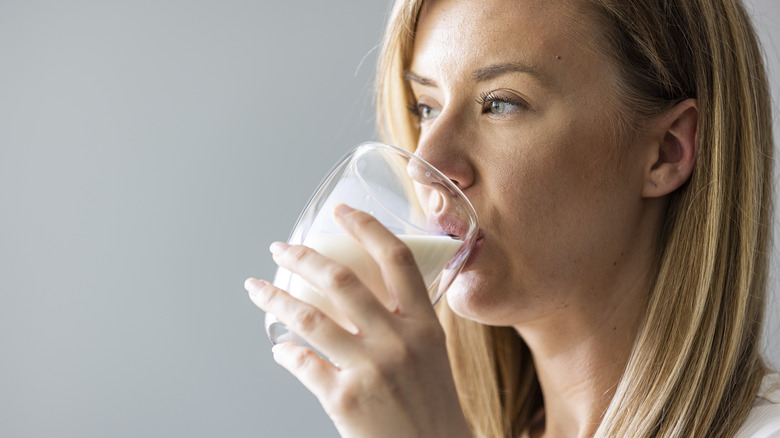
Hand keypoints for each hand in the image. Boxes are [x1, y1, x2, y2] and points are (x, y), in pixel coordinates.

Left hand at [246, 204, 471, 437]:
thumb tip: (364, 300)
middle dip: (303, 256)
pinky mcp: (345, 399)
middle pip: (341, 280)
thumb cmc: (432, 409)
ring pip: (308, 317)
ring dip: (275, 297)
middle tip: (281, 247)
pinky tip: (280, 350)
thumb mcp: (432, 358)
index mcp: (425, 327)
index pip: (397, 261)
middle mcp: (398, 341)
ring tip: (257, 289)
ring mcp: (370, 369)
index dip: (368, 228)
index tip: (342, 211)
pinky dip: (285, 354)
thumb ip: (406, 325)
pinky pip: (302, 363)